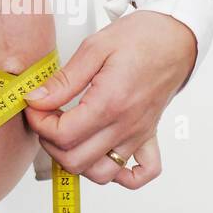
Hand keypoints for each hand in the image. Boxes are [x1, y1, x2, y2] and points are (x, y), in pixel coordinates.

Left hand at [23, 10, 196, 187]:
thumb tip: (37, 100)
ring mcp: (138, 135)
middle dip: (51, 144)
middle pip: (76, 160)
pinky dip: (122, 176)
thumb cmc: (141, 38)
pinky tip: (105, 157)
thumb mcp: (94, 48)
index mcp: (110, 102)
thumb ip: (63, 81)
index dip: (39, 123)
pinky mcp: (148, 136)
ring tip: (69, 136)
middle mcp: (126, 125)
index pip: (63, 135)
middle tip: (48, 119)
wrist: (176, 37)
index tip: (36, 107)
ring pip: (102, 174)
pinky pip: (141, 173)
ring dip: (77, 161)